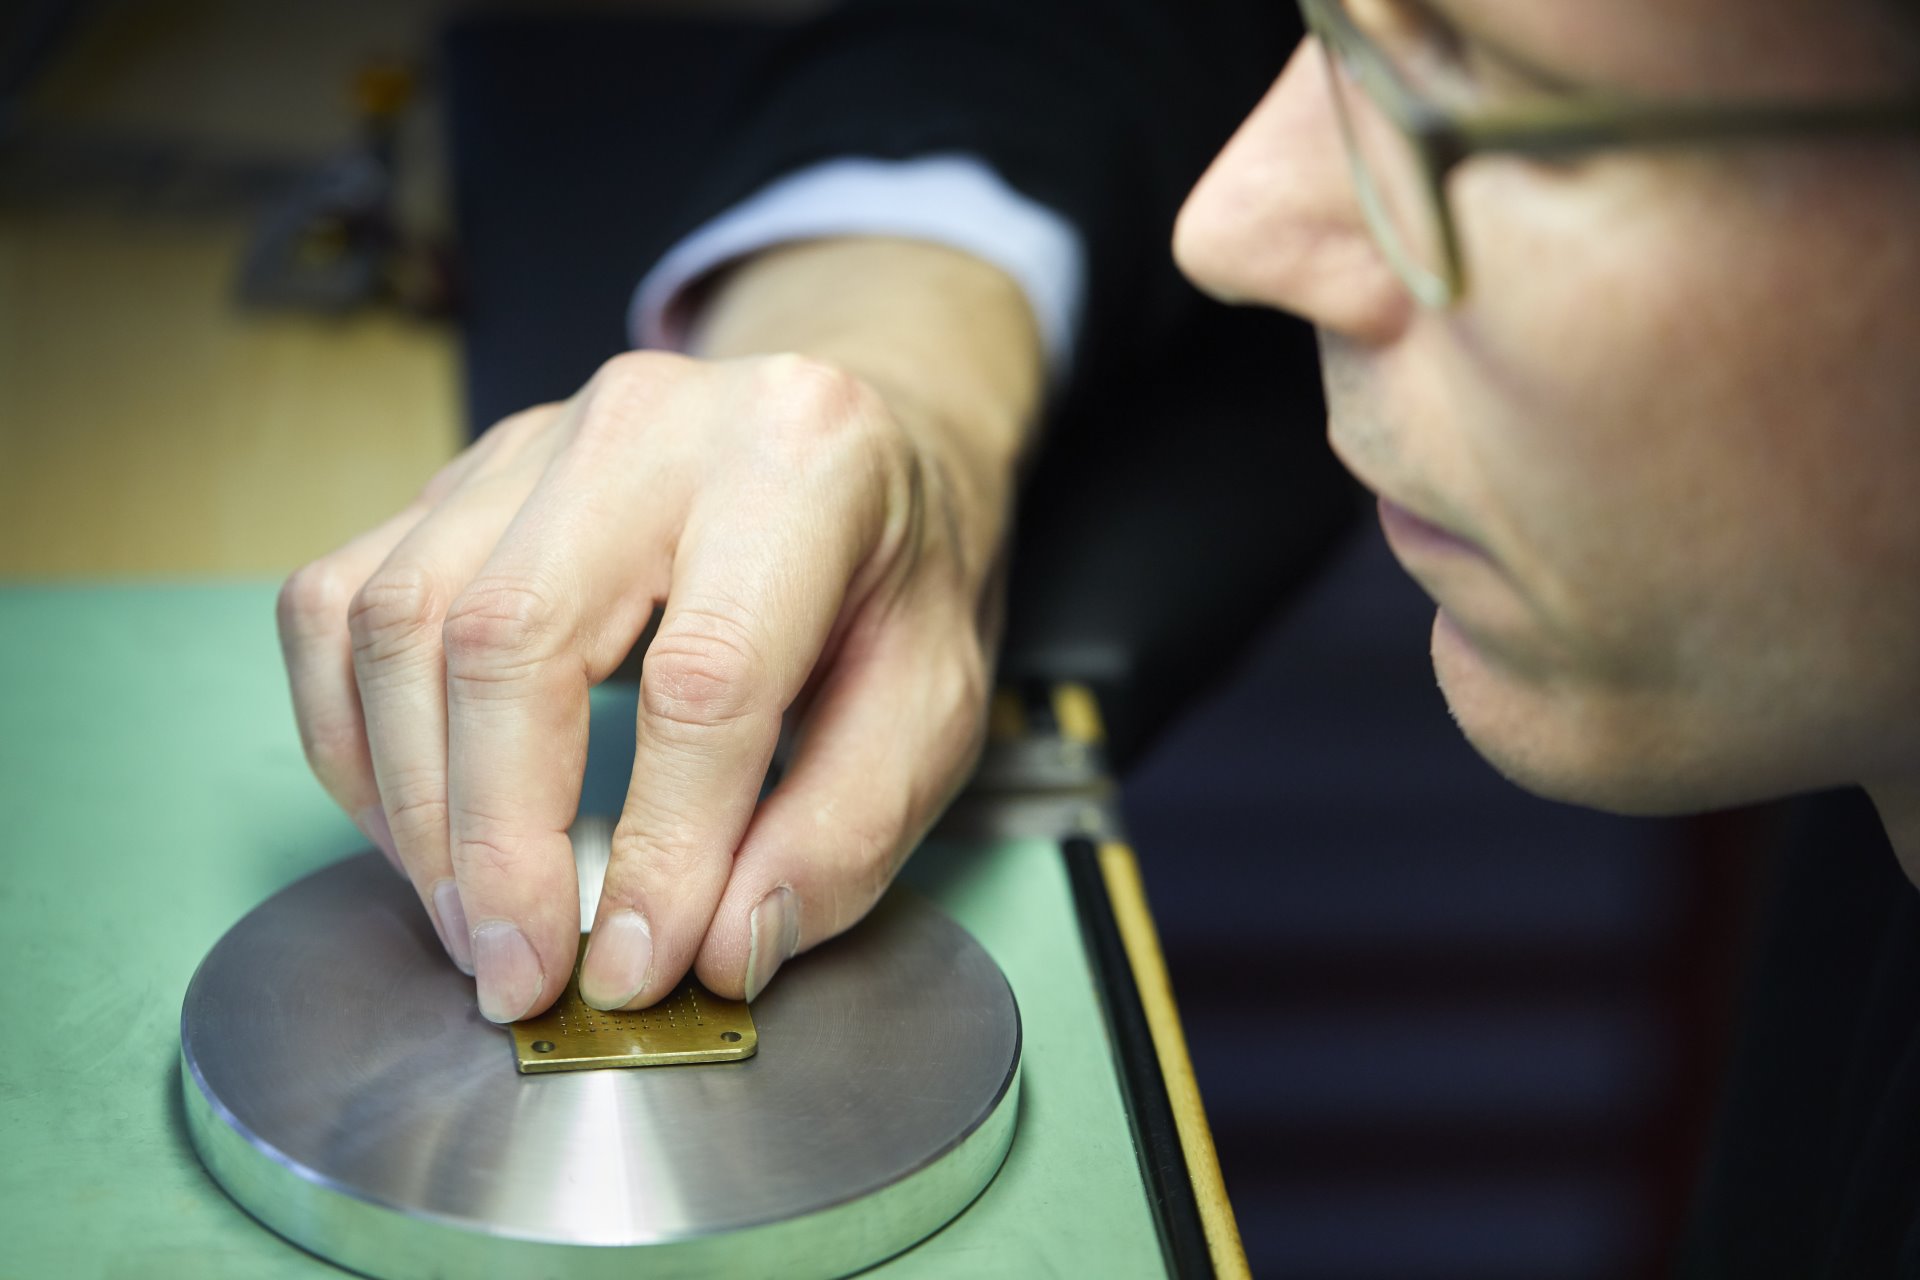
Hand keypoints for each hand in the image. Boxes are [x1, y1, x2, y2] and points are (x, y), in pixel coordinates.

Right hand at [277, 335, 1027, 1020]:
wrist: (846, 446)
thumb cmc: (895, 578)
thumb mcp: (938, 704)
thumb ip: (845, 830)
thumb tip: (717, 949)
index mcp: (799, 462)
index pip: (703, 677)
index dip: (661, 847)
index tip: (636, 971)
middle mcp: (649, 423)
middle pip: (508, 638)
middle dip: (496, 842)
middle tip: (520, 976)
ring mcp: (532, 440)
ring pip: (398, 620)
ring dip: (414, 805)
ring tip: (473, 924)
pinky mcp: (458, 480)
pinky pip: (338, 604)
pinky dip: (351, 738)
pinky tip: (415, 828)